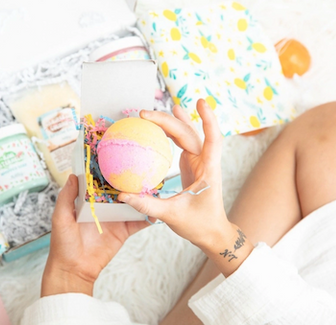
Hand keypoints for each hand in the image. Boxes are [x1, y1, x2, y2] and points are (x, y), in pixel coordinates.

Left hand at [41, 174, 148, 296]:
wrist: (73, 270)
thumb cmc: (63, 244)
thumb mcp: (60, 218)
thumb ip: (66, 197)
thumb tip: (73, 176)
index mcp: (88, 203)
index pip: (101, 184)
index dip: (108, 174)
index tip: (118, 161)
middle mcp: (103, 209)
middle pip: (119, 192)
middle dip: (129, 183)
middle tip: (141, 172)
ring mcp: (115, 220)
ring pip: (131, 205)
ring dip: (141, 198)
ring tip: (152, 188)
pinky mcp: (123, 232)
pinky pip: (137, 223)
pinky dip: (147, 217)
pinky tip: (155, 210)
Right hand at [118, 99, 252, 276]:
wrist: (212, 233)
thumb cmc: (199, 225)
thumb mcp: (172, 216)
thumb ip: (147, 205)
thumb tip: (122, 195)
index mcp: (208, 171)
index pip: (212, 139)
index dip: (208, 119)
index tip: (201, 102)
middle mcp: (205, 162)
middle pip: (189, 133)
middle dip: (169, 121)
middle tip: (144, 114)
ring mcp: (199, 162)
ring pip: (186, 135)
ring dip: (171, 122)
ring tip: (154, 111)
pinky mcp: (192, 165)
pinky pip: (182, 143)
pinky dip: (172, 132)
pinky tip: (164, 123)